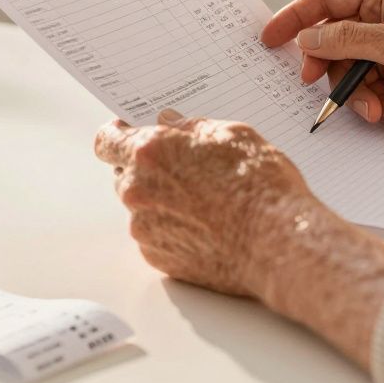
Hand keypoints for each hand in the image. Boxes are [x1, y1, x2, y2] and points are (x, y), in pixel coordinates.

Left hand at [93, 108, 383, 367]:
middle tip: (185, 172)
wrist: (277, 242)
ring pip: (142, 208)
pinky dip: (173, 231)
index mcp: (149, 152)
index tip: (128, 135)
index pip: (107, 141)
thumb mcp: (231, 135)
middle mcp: (137, 190)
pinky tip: (206, 228)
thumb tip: (169, 124)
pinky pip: (156, 237)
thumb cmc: (260, 185)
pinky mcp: (158, 258)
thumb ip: (189, 127)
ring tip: (205, 204)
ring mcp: (145, 228)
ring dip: (162, 202)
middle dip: (148, 171)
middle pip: (124, 175)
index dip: (117, 136)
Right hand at [261, 0, 383, 129]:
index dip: (295, 17)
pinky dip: (376, 106)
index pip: (326, 0)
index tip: (269, 37)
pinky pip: (368, 93)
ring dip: (359, 95)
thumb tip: (307, 38)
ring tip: (379, 109)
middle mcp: (383, 22)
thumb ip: (347, 40)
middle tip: (318, 83)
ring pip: (348, 74)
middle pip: (332, 43)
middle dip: (330, 69)